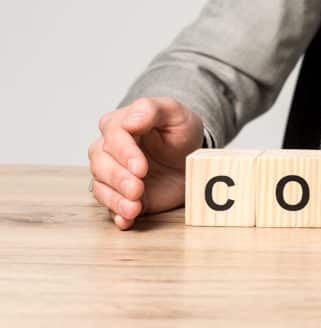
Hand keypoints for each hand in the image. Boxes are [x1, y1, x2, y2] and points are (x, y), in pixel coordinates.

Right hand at [88, 97, 203, 229]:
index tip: (140, 167)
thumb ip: (151, 110)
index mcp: (119, 125)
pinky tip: (126, 221)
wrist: (191, 155)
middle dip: (118, 178)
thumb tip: (130, 122)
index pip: (113, 137)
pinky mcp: (122, 195)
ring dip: (116, 199)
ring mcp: (114, 174)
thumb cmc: (179, 131)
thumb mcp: (173, 112)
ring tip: (133, 208)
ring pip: (101, 186)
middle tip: (138, 189)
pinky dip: (117, 214)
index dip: (124, 153)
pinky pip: (111, 206)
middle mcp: (109, 150)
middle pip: (100, 163)